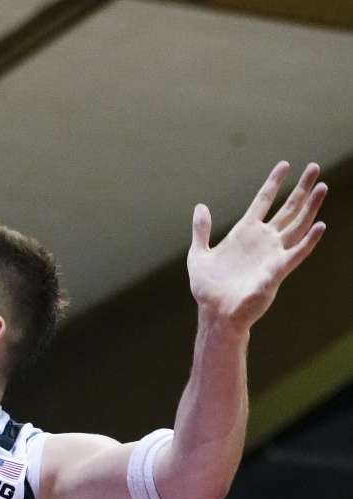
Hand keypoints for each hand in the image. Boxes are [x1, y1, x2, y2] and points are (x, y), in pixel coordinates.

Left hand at [188, 161, 327, 330]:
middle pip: (287, 208)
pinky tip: (320, 225)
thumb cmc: (207, 288)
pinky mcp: (277, 271)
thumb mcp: (198, 254)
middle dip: (301, 188)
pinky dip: (309, 240)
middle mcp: (262, 240)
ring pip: (297, 225)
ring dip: (310, 207)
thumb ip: (201, 230)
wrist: (215, 313)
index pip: (263, 201)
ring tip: (322, 188)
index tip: (285, 164)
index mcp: (244, 233)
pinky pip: (297, 253)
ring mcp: (272, 254)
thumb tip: (201, 206)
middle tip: (315, 167)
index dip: (274, 183)